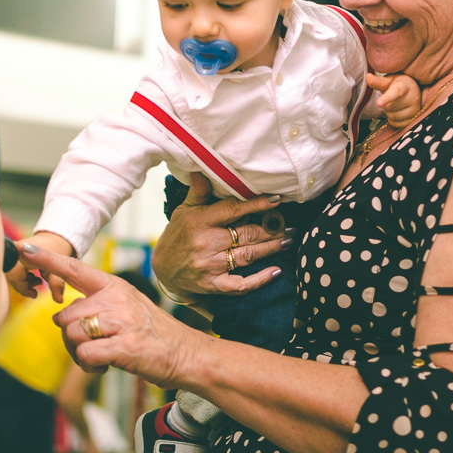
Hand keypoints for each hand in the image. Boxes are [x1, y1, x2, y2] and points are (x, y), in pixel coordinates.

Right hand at [7, 232, 75, 300]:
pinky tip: (33, 277)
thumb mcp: (60, 268)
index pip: (15, 276)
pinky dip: (23, 277)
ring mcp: (14, 251)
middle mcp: (16, 250)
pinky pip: (13, 269)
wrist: (56, 237)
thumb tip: (58, 300)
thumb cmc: (58, 251)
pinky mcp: (14, 254)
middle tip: (35, 291)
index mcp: (24, 252)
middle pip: (12, 276)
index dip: (23, 288)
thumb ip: (57, 284)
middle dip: (23, 286)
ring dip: (23, 282)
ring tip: (38, 282)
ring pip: (12, 273)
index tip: (35, 295)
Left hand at [17, 244, 208, 385]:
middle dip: (70, 337)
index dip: (47, 260)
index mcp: (114, 286)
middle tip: (91, 346)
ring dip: (80, 353)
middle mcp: (116, 298)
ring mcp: (121, 321)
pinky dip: (90, 367)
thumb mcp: (126, 306)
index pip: (74, 269)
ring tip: (102, 356)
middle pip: (65, 316)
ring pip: (72, 336)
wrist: (185, 353)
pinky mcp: (124, 346)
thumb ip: (96, 304)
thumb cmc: (151, 332)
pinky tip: (106, 366)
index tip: (24, 250)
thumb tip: (60, 315)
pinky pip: (85, 356)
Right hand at [152, 173, 290, 301]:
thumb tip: (203, 167)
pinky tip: (276, 272)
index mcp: (200, 221)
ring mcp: (210, 266)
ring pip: (248, 256)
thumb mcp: (184, 210)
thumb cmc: (177, 234)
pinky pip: (241, 285)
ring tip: (288, 240)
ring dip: (271, 248)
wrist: (162, 269)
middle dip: (271, 230)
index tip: (276, 201)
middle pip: (246, 234)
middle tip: (291, 226)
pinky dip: (260, 280)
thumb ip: (199, 191)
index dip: (256, 205)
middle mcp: (206, 243)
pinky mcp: (213, 285)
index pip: (233, 210)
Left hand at [368, 73, 421, 129]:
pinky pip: (397, 124)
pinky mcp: (415, 118)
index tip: (379, 103)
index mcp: (404, 86)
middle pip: (390, 107)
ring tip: (396, 105)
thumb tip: (367, 77)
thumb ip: (377, 81)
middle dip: (386, 105)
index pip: (395, 93)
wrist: (413, 90)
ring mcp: (415, 109)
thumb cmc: (398, 84)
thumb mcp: (388, 80)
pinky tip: (398, 112)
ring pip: (394, 117)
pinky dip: (394, 120)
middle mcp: (412, 97)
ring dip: (390, 113)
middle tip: (391, 99)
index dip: (386, 98)